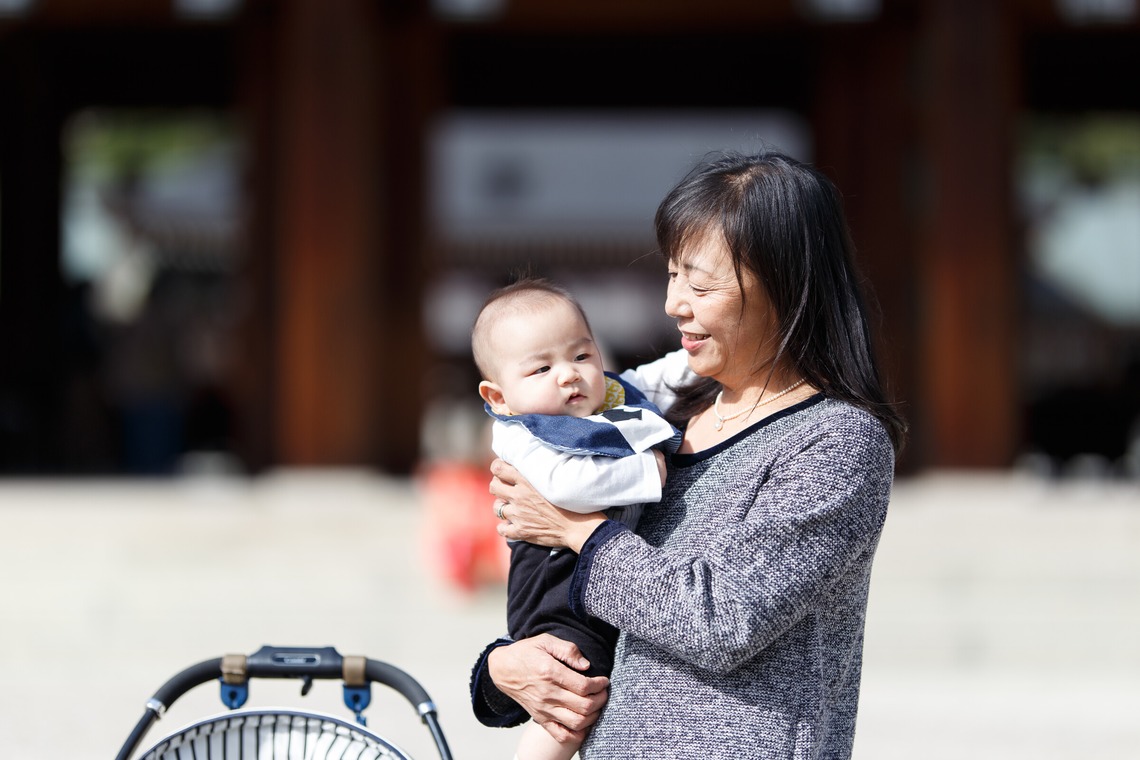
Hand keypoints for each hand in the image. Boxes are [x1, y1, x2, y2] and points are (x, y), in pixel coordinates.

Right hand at [487, 634, 608, 742]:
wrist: (503, 669)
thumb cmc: (525, 653)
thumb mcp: (546, 641)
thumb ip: (568, 650)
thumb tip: (586, 665)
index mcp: (550, 673)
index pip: (584, 686)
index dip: (600, 685)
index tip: (604, 680)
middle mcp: (547, 694)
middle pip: (584, 706)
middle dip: (601, 700)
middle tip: (603, 692)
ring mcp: (544, 709)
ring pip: (576, 722)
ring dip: (593, 716)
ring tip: (596, 706)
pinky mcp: (540, 719)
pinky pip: (562, 735)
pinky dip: (577, 734)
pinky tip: (583, 723)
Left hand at [490, 459, 605, 552]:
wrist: (578, 526)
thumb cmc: (571, 501)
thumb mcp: (552, 480)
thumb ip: (536, 473)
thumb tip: (525, 466)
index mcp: (527, 481)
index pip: (498, 468)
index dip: (498, 468)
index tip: (502, 471)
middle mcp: (519, 496)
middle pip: (493, 487)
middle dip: (498, 486)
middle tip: (507, 489)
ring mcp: (518, 515)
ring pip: (496, 508)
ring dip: (503, 507)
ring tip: (513, 507)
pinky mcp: (521, 531)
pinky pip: (502, 529)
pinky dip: (506, 527)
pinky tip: (514, 524)